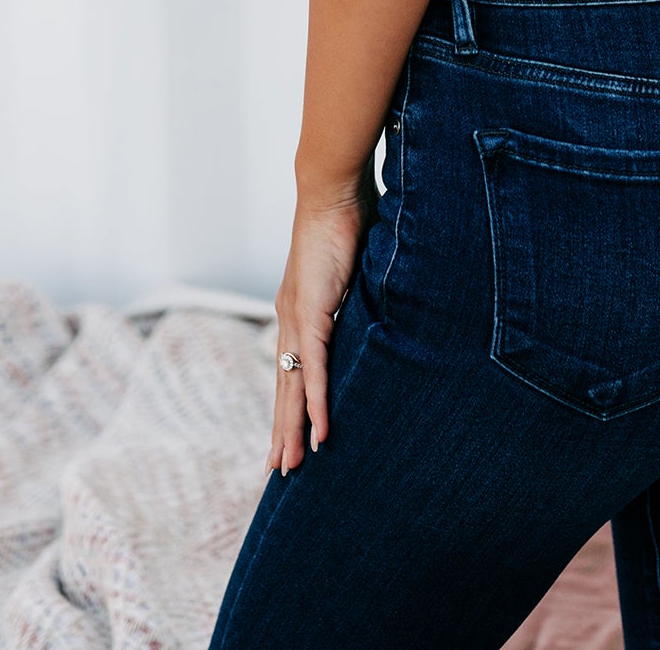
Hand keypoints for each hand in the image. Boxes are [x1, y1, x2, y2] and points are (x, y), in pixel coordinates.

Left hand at [265, 159, 380, 476]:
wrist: (332, 190)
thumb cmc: (347, 217)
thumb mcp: (356, 266)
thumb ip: (361, 289)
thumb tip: (380, 299)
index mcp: (299, 308)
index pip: (292, 367)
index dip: (290, 402)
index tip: (288, 434)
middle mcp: (290, 318)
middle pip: (285, 386)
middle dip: (282, 430)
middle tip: (280, 470)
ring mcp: (297, 318)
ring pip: (292, 387)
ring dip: (292, 428)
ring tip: (290, 466)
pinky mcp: (310, 313)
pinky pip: (313, 369)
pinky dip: (315, 402)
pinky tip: (318, 431)